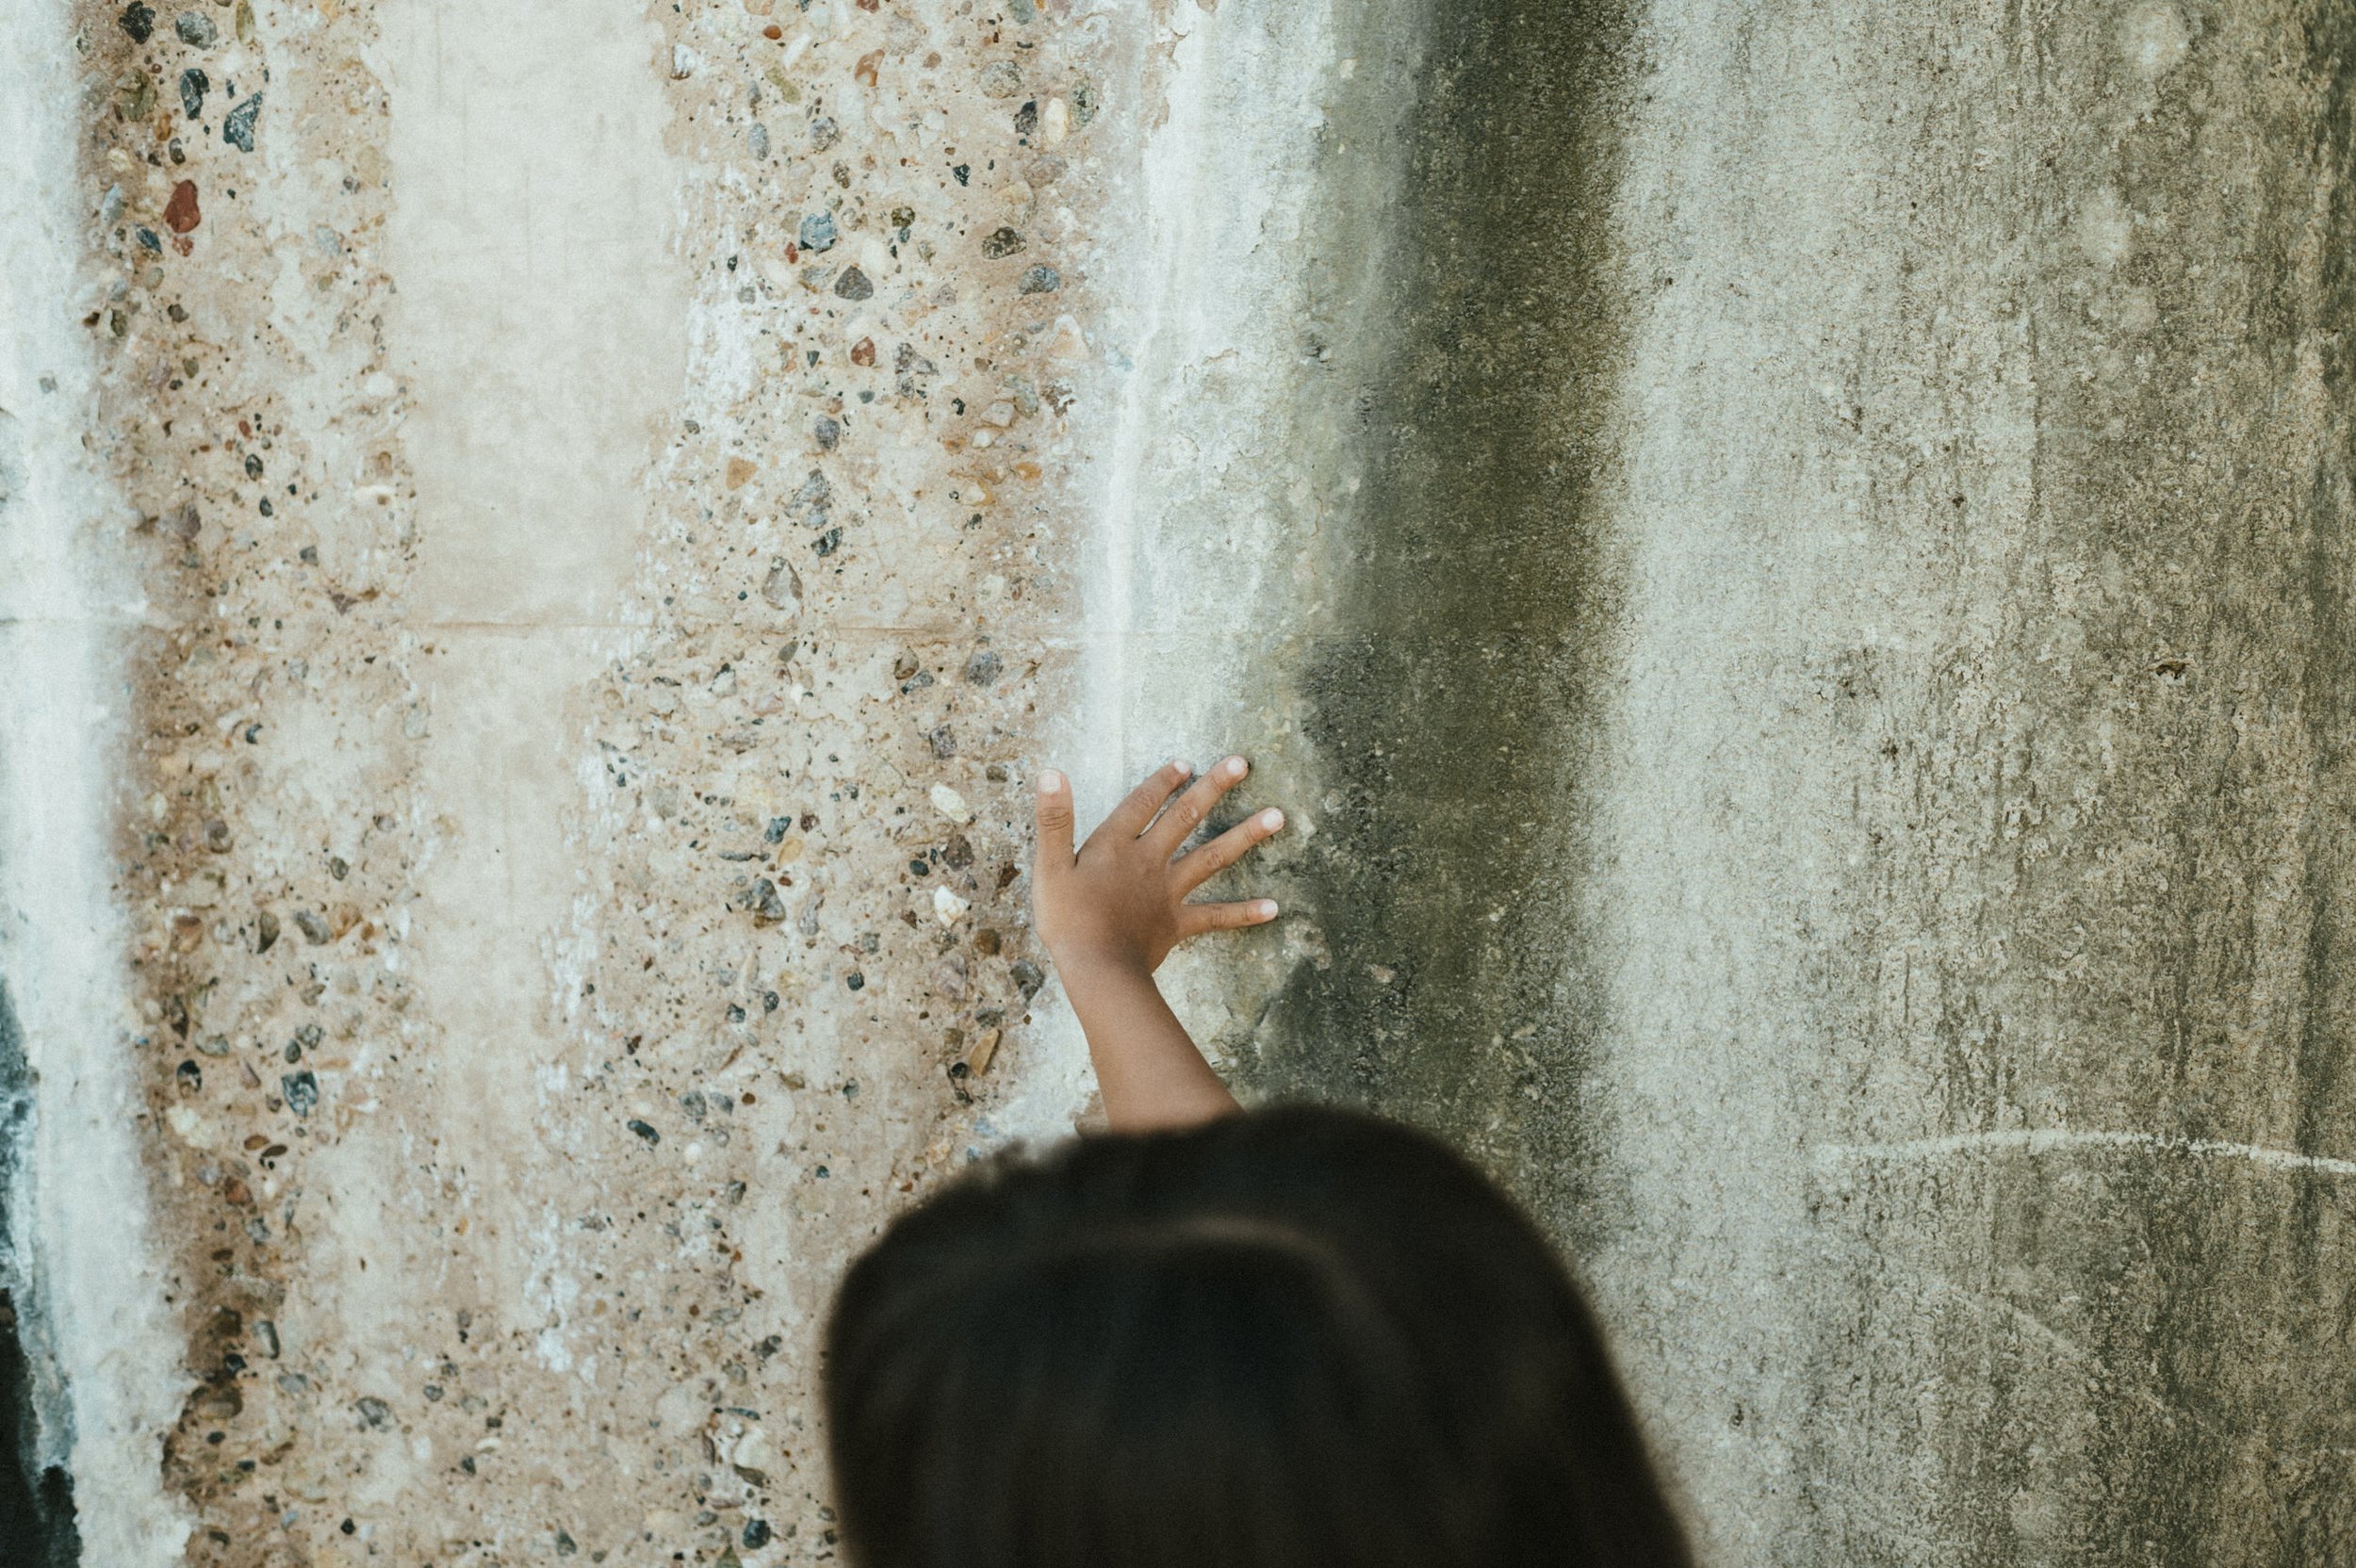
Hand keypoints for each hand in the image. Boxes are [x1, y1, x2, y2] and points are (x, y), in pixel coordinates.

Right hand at [1033, 756, 1283, 974]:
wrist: (1097, 969)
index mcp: (1115, 845)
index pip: (1141, 802)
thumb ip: (1054, 819)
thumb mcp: (1049, 866)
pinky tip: (1273, 907)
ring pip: (1213, 856)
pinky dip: (1244, 912)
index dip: (1161, 781)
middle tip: (1243, 764)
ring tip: (1279, 816)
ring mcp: (1168, 891)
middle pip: (1185, 817)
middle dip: (1213, 788)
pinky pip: (1216, 916)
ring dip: (1246, 835)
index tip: (1186, 762)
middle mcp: (1148, 861)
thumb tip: (1051, 772)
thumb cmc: (1067, 921)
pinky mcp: (1178, 923)